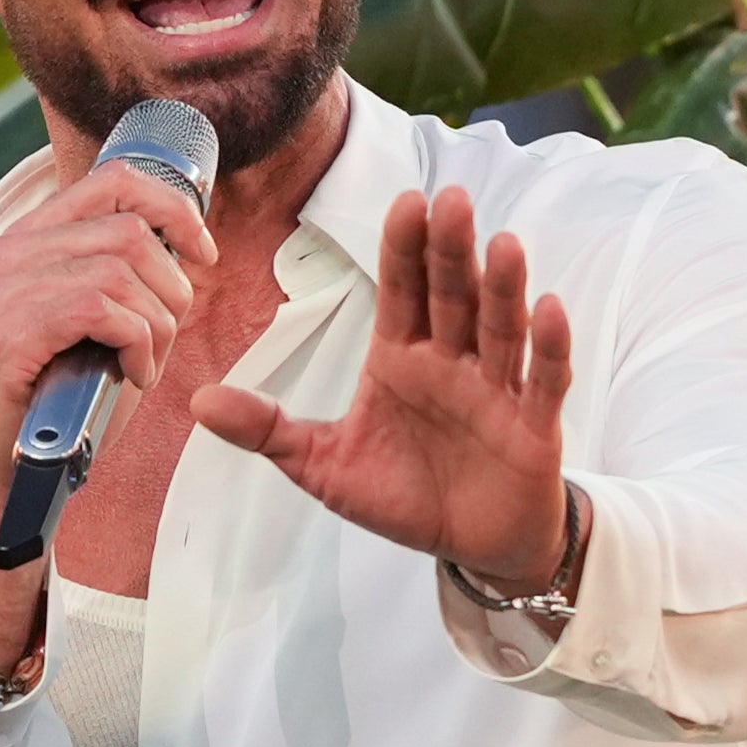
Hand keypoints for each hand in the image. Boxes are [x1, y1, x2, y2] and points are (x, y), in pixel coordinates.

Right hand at [0, 153, 215, 671]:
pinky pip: (102, 311)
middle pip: (129, 232)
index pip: (113, 182)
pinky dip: (137, 345)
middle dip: (171, 289)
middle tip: (163, 340)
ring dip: (156, 326)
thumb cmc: (64, 398)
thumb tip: (187, 240)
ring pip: (121, 272)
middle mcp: (7, 254)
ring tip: (144, 364)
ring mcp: (1, 293)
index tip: (205, 254)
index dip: (174, 208)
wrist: (11, 472)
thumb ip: (126, 273)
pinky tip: (131, 374)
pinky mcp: (8, 335)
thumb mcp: (99, 322)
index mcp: (29, 238)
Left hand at [197, 187, 574, 594]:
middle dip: (451, 251)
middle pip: (452, 296)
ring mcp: (496, 389)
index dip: (404, 249)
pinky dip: (548, 347)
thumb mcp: (324, 465)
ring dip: (503, 287)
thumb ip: (268, 430)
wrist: (471, 546)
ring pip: (500, 328)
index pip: (402, 292)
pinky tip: (546, 309)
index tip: (405, 202)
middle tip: (450, 200)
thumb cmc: (404, 495)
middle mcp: (452, 361)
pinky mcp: (533, 426)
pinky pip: (543, 381)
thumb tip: (198, 402)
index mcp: (402, 357)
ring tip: (504, 245)